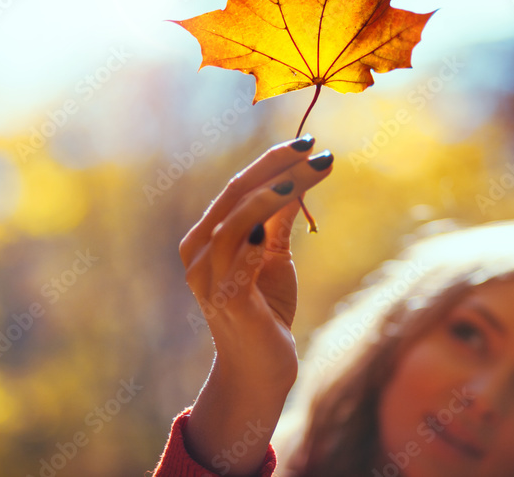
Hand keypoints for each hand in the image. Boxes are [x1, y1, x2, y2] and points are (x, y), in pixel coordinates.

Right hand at [180, 135, 333, 383]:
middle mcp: (198, 251)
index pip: (238, 186)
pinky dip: (259, 232)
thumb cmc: (265, 311)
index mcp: (206, 236)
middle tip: (315, 149)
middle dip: (277, 167)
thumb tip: (299, 177)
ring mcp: (207, 276)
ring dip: (273, 193)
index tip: (309, 143)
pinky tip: (285, 210)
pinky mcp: (226, 299)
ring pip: (236, 219)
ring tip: (307, 174)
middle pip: (236, 194)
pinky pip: (240, 256)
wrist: (260, 371)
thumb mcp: (274, 256)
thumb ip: (279, 219)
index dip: (272, 161)